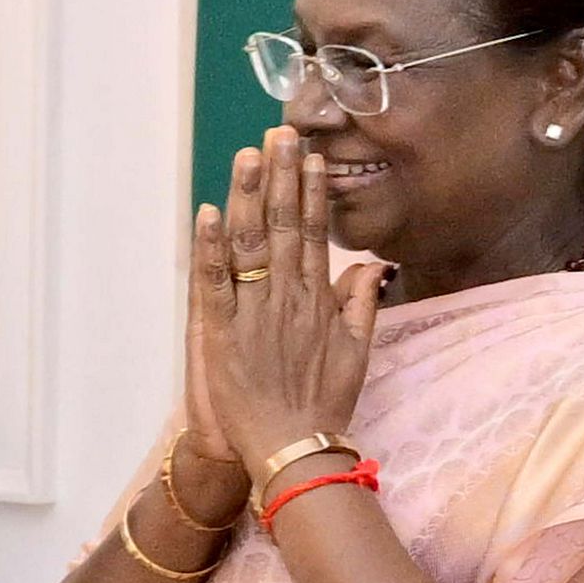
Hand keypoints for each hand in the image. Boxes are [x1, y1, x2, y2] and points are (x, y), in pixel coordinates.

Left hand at [186, 127, 380, 471]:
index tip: (309, 156)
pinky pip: (213, 283)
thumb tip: (374, 265)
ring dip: (248, 197)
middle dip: (281, 177)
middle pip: (283, 226)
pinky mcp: (222, 334)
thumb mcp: (357, 353)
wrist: (291, 449)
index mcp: (317, 301)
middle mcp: (288, 299)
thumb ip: (363, 304)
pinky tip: (208, 213)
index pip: (313, 234)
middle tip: (280, 132)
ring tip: (248, 155)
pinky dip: (209, 248)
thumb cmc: (322, 406)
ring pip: (249, 245)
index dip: (310, 193)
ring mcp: (254, 314)